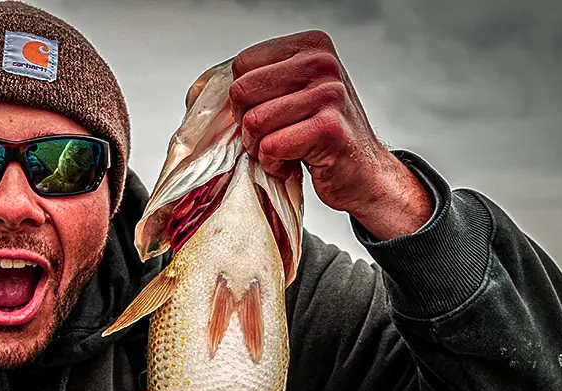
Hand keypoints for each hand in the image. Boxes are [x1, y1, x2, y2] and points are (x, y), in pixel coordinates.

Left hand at [227, 30, 431, 239]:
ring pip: (253, 123)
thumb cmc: (322, 135)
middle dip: (248, 124)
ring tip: (286, 149)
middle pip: (241, 92)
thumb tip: (197, 93)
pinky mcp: (328, 129)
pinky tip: (294, 162)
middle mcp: (322, 63)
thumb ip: (257, 83)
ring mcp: (328, 94)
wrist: (364, 173)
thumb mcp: (293, 94)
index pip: (241, 64)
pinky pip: (271, 147)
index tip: (270, 112)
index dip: (244, 99)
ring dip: (260, 147)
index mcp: (310, 46)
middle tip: (274, 135)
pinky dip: (274, 164)